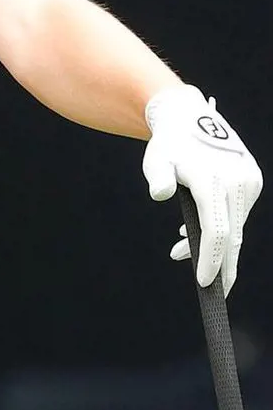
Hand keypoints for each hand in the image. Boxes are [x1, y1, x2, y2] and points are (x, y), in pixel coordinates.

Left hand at [143, 84, 261, 294]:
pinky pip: (238, 213)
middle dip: (221, 266)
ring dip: (215, 244)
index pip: (217, 231)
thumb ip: (159, 177)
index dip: (211, 260)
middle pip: (232, 236)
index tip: (204, 283)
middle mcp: (237, 183)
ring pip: (235, 225)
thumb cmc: (168, 144)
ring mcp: (248, 182)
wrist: (189, 116)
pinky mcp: (252, 180)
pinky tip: (198, 234)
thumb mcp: (157, 159)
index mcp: (213, 181)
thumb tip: (160, 194)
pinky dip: (222, 226)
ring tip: (183, 252)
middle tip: (213, 292)